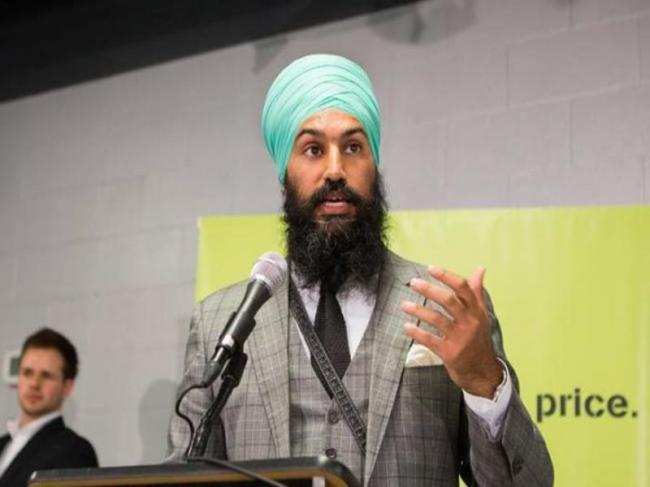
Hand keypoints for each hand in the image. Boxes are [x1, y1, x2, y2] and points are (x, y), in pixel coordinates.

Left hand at [401, 266, 501, 397]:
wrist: (483, 372)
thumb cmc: (479, 339)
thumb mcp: (481, 315)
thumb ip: (477, 292)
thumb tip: (480, 269)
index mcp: (476, 311)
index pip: (463, 289)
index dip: (447, 276)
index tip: (431, 268)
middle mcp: (470, 322)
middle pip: (449, 301)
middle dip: (429, 290)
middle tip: (413, 282)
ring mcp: (460, 338)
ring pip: (437, 319)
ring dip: (419, 311)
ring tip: (404, 305)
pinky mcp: (450, 353)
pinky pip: (431, 340)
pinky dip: (417, 333)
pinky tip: (407, 327)